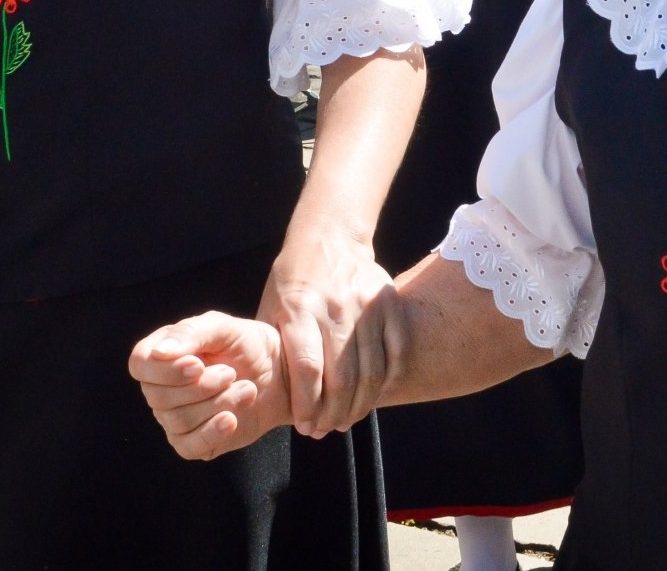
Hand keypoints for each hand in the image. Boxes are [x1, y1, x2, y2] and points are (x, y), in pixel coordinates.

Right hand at [130, 312, 290, 459]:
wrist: (280, 374)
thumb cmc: (248, 345)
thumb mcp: (225, 328)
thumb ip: (192, 333)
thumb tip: (160, 351)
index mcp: (162, 354)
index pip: (140, 364)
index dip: (165, 369)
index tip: (198, 364)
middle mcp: (161, 387)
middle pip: (159, 396)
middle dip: (201, 386)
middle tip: (232, 373)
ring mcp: (175, 417)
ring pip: (178, 420)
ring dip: (217, 404)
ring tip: (247, 389)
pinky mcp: (194, 442)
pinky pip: (189, 446)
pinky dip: (212, 432)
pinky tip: (232, 419)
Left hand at [257, 229, 402, 438]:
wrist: (329, 236)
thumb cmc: (291, 280)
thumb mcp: (270, 308)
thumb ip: (275, 350)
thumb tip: (271, 398)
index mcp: (298, 311)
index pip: (307, 370)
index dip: (307, 406)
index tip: (304, 426)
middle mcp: (334, 308)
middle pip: (342, 376)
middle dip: (334, 413)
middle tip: (326, 429)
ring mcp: (365, 304)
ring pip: (371, 370)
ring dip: (360, 405)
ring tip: (347, 420)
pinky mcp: (388, 301)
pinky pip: (395, 350)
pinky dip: (387, 379)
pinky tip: (374, 395)